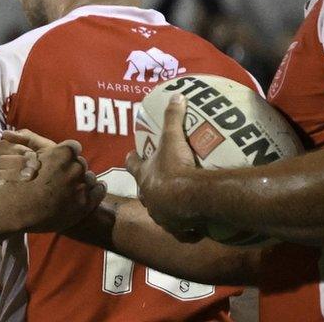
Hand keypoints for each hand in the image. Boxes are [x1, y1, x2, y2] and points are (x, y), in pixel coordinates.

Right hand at [0, 133, 104, 232]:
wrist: (14, 212)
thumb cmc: (15, 184)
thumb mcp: (20, 155)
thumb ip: (29, 139)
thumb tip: (18, 131)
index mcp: (63, 153)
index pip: (73, 147)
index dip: (66, 154)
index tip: (61, 160)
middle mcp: (75, 168)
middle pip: (81, 163)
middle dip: (73, 169)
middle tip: (62, 178)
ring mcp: (81, 187)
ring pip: (90, 177)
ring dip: (82, 181)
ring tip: (70, 189)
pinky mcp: (85, 204)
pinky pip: (98, 191)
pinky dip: (95, 190)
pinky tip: (87, 193)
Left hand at [125, 94, 201, 237]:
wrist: (187, 198)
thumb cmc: (175, 166)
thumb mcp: (173, 138)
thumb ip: (173, 116)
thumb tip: (176, 95)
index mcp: (143, 175)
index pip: (133, 165)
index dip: (132, 160)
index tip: (131, 156)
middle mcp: (148, 196)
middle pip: (144, 190)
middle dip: (149, 185)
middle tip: (159, 180)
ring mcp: (160, 214)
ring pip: (159, 210)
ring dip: (165, 205)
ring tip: (177, 201)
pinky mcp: (176, 227)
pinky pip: (179, 228)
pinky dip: (184, 226)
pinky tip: (192, 225)